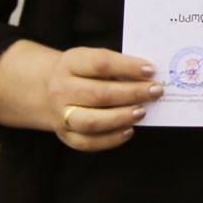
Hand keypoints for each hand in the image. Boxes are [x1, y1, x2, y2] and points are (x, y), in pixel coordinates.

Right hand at [48, 47, 162, 151]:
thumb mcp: (91, 59)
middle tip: (155, 92)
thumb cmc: (81, 73)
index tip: (150, 70)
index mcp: (70, 63)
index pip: (100, 63)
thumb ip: (116, 66)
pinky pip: (88, 142)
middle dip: (132, 93)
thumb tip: (148, 77)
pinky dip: (111, 139)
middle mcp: (61, 89)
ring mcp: (60, 114)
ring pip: (92, 121)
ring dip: (121, 117)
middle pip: (99, 94)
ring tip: (142, 111)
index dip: (128, 67)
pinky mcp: (65, 135)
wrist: (47, 89)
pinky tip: (129, 130)